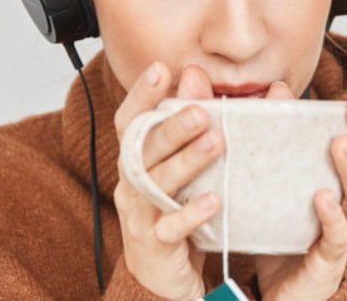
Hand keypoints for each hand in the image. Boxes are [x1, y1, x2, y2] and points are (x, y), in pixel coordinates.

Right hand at [113, 62, 220, 300]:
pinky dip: (191, 213)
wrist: (161, 278)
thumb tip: (199, 75)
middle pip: (144, 149)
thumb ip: (191, 125)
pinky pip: (171, 229)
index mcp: (137, 162)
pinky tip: (214, 200)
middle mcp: (132, 185)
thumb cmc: (175, 215)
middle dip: (171, 126)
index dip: (141, 96)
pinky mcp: (156, 246)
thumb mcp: (184, 168)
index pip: (131, 122)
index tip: (160, 69)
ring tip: (215, 142)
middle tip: (200, 109)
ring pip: (157, 184)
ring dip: (186, 161)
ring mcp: (141, 215)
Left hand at [254, 62, 346, 300]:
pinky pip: (336, 235)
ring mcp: (345, 227)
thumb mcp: (274, 174)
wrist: (277, 288)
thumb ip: (272, 130)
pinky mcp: (328, 256)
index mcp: (345, 172)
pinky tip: (322, 197)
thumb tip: (272, 85)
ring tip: (340, 143)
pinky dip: (332, 215)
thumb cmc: (282, 226)